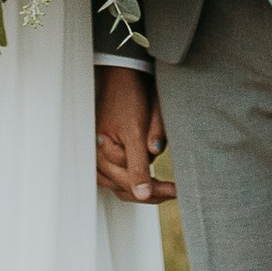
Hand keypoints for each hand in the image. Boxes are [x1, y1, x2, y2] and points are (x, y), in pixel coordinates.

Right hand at [96, 66, 172, 204]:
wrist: (122, 78)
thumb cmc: (128, 97)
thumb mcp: (137, 129)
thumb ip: (140, 161)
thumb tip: (144, 193)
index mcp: (102, 149)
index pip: (129, 180)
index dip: (154, 188)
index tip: (173, 191)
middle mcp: (97, 155)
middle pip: (123, 187)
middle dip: (151, 192)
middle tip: (174, 191)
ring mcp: (99, 156)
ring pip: (119, 187)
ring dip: (142, 191)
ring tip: (165, 191)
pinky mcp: (103, 156)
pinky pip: (115, 181)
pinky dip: (132, 185)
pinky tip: (149, 187)